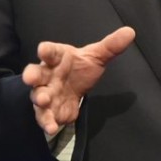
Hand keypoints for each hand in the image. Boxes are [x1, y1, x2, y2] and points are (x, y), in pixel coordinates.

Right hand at [21, 26, 135, 135]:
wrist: (73, 88)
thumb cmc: (79, 68)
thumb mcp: (96, 56)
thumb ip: (111, 46)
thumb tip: (130, 32)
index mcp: (57, 57)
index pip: (50, 51)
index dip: (46, 50)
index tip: (43, 50)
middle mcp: (47, 75)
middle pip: (36, 73)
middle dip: (32, 75)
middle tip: (30, 78)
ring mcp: (46, 93)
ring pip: (38, 96)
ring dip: (40, 98)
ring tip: (44, 101)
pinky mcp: (50, 111)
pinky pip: (45, 117)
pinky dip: (47, 122)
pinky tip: (51, 128)